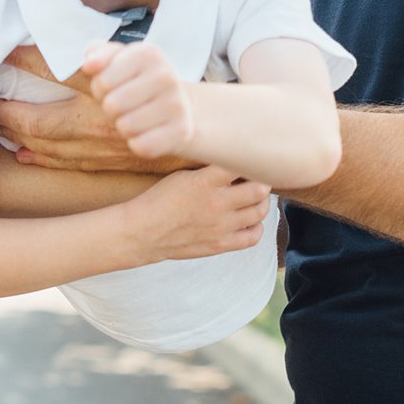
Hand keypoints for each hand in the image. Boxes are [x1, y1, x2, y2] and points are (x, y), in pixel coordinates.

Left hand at [0, 49, 190, 171]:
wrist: (189, 119)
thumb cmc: (156, 82)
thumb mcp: (140, 57)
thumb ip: (108, 55)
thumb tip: (85, 56)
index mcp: (117, 78)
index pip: (64, 71)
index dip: (30, 62)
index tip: (5, 56)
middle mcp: (114, 111)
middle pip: (46, 121)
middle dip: (11, 115)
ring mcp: (119, 138)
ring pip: (55, 146)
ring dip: (24, 139)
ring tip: (0, 128)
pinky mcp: (125, 159)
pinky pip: (75, 165)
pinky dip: (45, 161)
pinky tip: (25, 155)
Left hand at [80, 40, 196, 161]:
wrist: (179, 104)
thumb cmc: (137, 81)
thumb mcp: (117, 60)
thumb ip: (96, 54)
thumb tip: (89, 64)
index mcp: (147, 53)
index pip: (101, 81)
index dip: (99, 89)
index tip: (113, 87)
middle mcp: (165, 75)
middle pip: (112, 105)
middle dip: (111, 109)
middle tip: (124, 105)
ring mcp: (176, 103)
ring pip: (126, 127)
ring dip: (124, 127)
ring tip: (136, 117)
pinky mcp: (182, 130)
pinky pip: (142, 146)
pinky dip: (138, 143)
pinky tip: (147, 132)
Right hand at [130, 165, 273, 261]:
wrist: (143, 232)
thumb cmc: (159, 200)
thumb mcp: (182, 175)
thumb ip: (209, 170)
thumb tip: (234, 162)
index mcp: (205, 181)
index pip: (242, 164)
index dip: (248, 160)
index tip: (248, 160)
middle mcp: (217, 203)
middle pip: (260, 189)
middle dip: (261, 181)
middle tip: (256, 179)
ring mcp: (221, 226)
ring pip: (260, 212)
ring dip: (261, 202)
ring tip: (253, 198)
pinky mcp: (221, 244)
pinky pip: (253, 237)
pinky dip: (256, 227)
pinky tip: (248, 220)